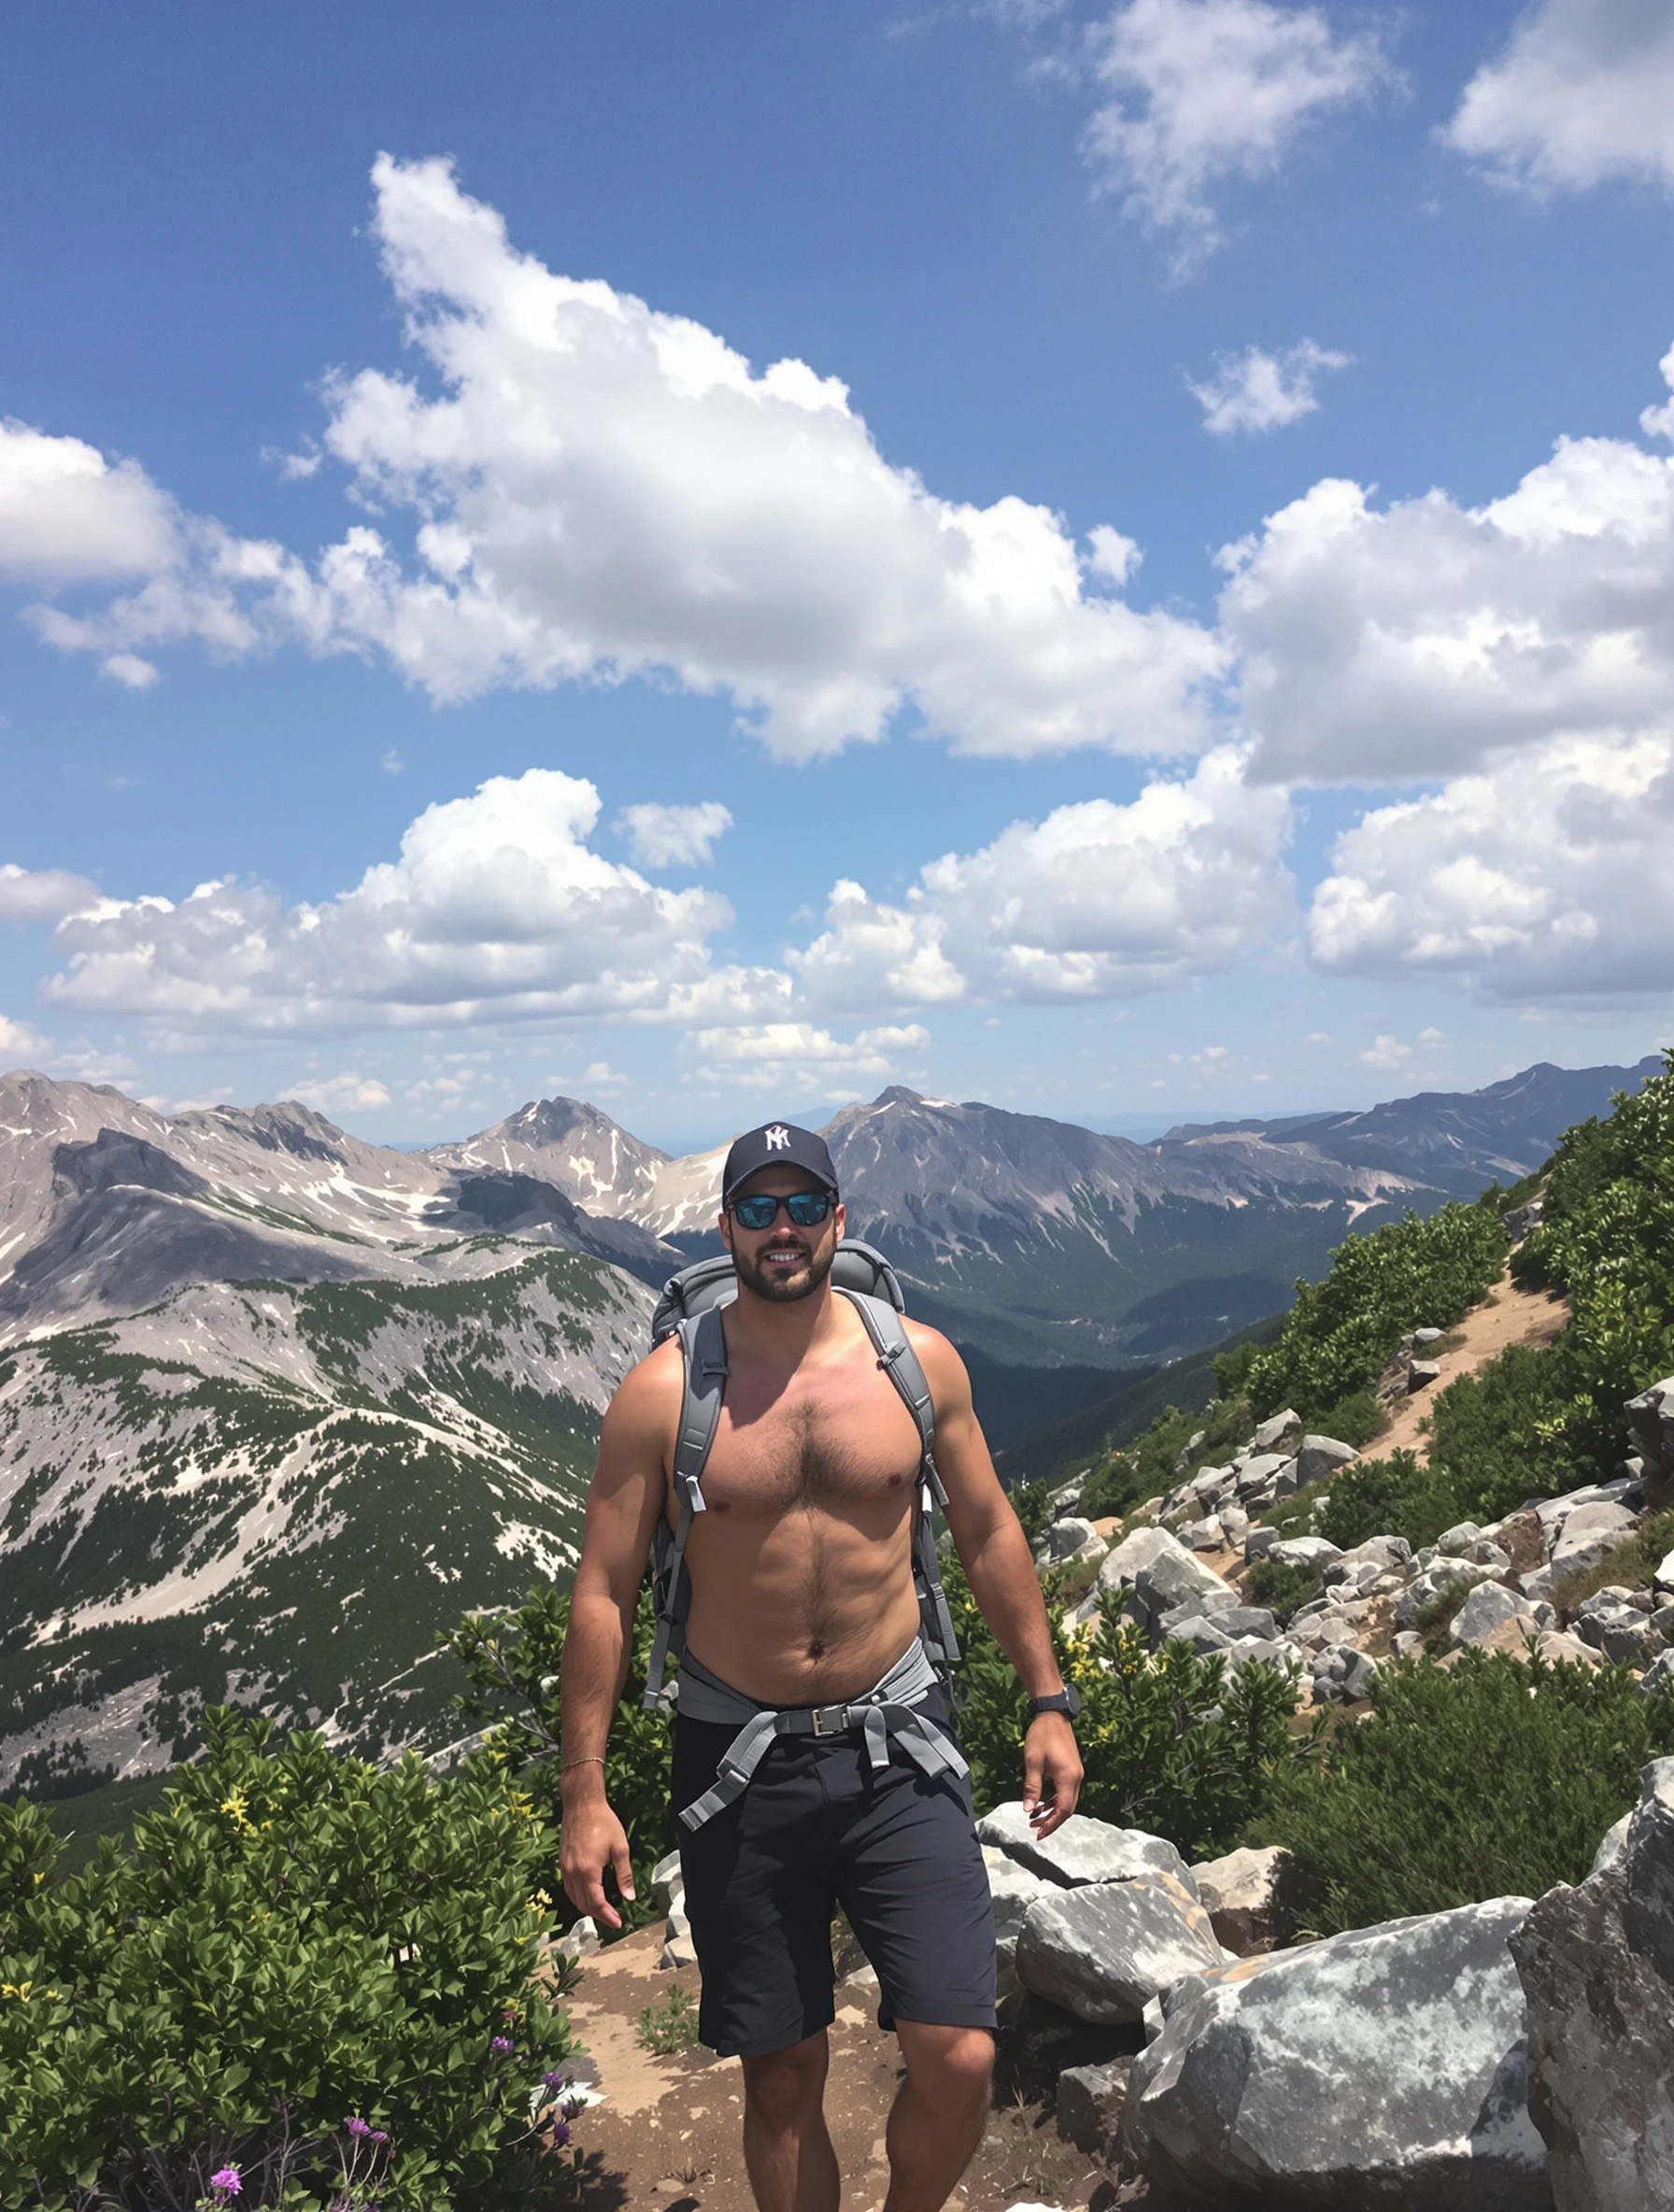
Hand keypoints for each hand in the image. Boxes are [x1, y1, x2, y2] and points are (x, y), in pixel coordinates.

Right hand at [559, 1789, 637, 1929]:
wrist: (581, 1804)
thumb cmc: (604, 1822)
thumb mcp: (620, 1848)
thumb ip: (624, 1875)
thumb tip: (630, 1898)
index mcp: (588, 1870)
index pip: (597, 1902)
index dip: (608, 1916)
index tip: (619, 1923)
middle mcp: (573, 1872)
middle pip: (584, 1904)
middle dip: (599, 1915)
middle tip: (613, 1919)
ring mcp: (565, 1868)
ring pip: (574, 1898)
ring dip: (588, 1908)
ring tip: (603, 1911)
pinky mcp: (562, 1863)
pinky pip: (569, 1888)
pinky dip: (578, 1897)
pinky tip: (589, 1895)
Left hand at [1022, 1713, 1082, 1837]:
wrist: (1053, 1713)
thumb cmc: (1042, 1735)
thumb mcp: (1033, 1761)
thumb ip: (1032, 1787)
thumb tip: (1028, 1809)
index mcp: (1068, 1777)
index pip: (1063, 1810)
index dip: (1051, 1825)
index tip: (1039, 1834)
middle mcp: (1076, 1778)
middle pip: (1068, 1809)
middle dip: (1052, 1821)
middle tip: (1035, 1829)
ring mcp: (1076, 1773)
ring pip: (1067, 1801)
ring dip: (1052, 1811)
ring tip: (1034, 1818)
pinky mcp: (1072, 1769)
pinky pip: (1065, 1791)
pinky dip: (1054, 1800)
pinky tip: (1041, 1804)